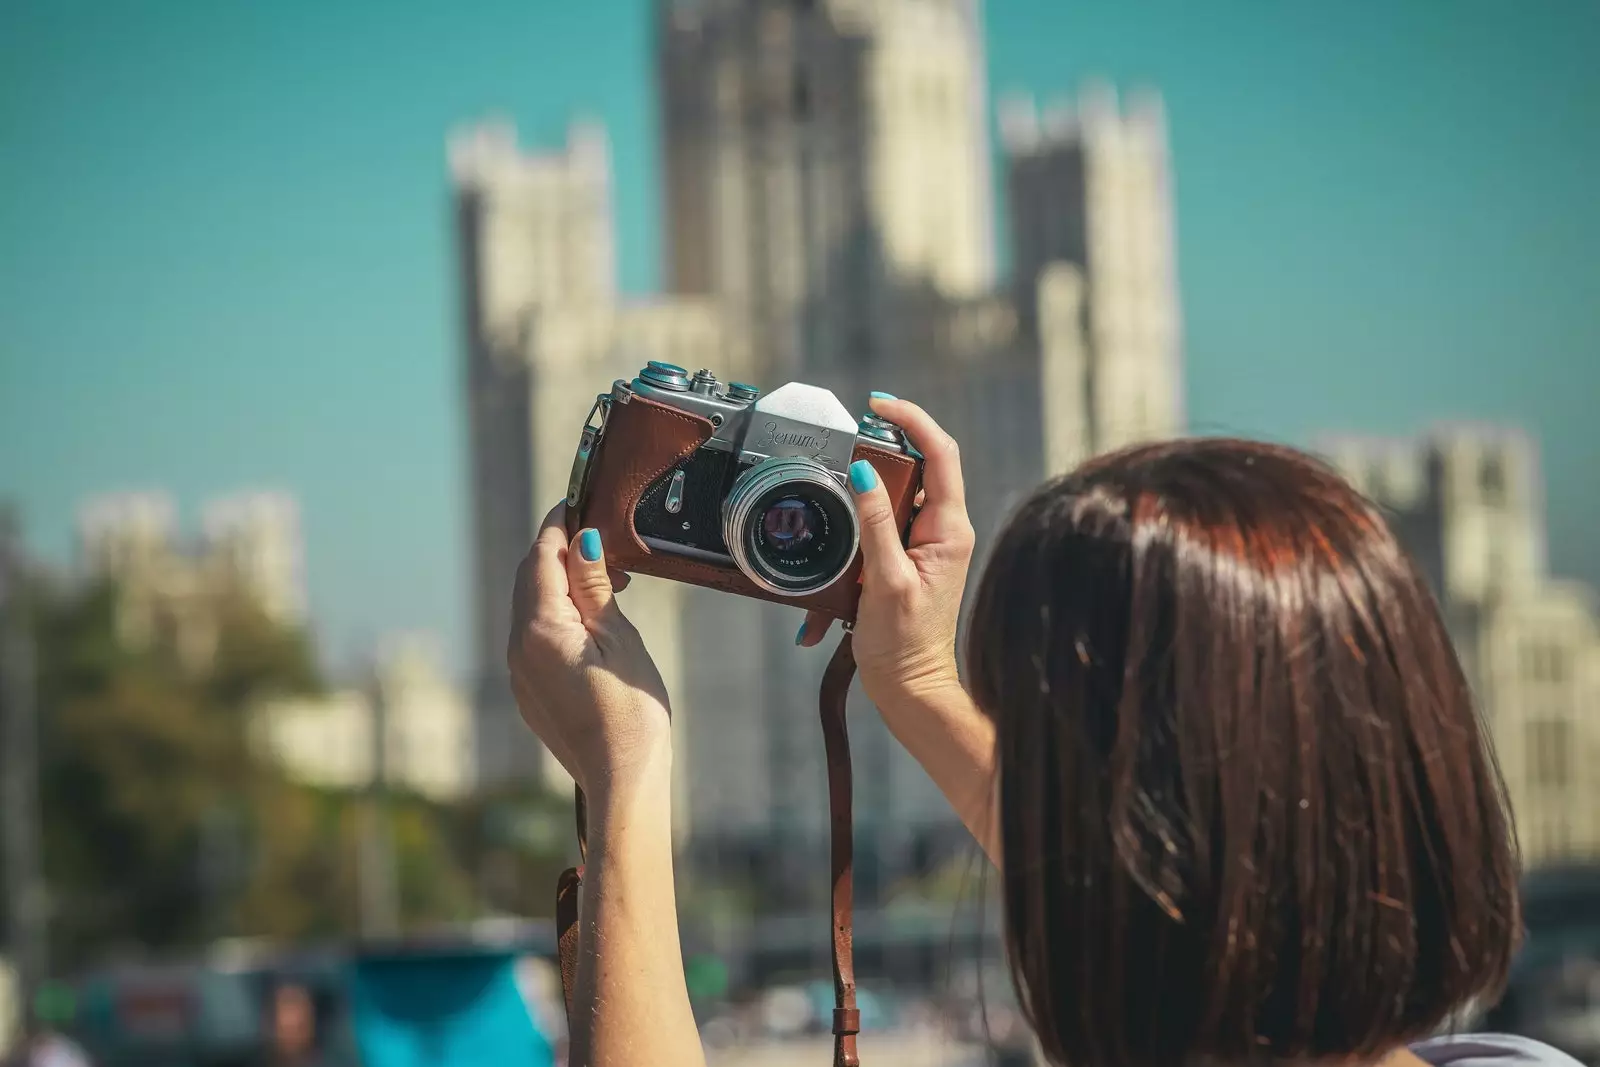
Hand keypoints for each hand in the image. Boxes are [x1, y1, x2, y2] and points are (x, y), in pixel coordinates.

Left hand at [508, 504, 670, 794]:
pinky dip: (557, 615)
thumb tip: (581, 543)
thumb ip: (593, 589)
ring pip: (531, 607)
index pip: (541, 556)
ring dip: (561, 584)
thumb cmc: (630, 710)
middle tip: (601, 540)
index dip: (559, 525)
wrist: (621, 779)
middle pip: (529, 579)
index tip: (578, 500)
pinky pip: (535, 636)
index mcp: (539, 628)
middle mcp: (519, 647)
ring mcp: (520, 672)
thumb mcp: (619, 639)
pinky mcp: (530, 691)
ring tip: (607, 582)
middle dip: (560, 552)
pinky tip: (591, 622)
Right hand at [798, 396, 974, 709]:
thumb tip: (861, 472)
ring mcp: (925, 545)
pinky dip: (854, 534)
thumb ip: (874, 522)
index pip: (940, 453)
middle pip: (916, 466)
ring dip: (860, 500)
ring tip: (837, 506)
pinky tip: (838, 557)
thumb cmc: (905, 646)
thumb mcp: (884, 580)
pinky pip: (879, 529)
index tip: (878, 403)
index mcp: (949, 529)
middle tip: (845, 449)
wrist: (910, 691)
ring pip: (892, 497)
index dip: (912, 419)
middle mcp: (943, 531)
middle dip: (878, 454)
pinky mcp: (905, 560)